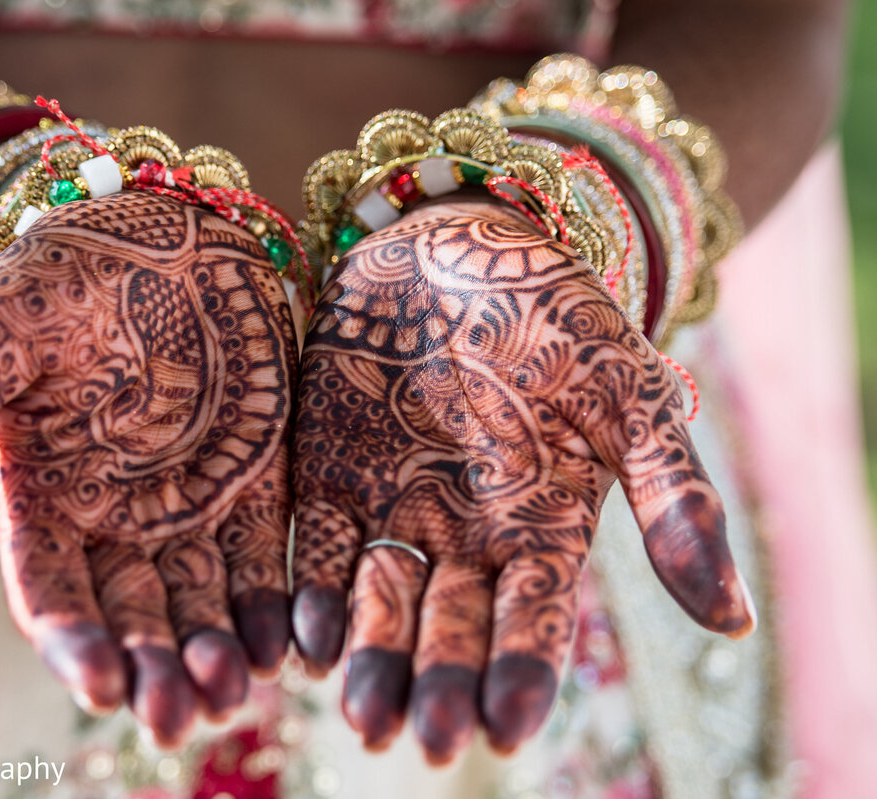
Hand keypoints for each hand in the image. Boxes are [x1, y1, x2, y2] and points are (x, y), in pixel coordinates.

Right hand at [0, 193, 295, 745]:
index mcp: (43, 504)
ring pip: (206, 602)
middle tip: (181, 714)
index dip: (75, 643)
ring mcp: (191, 506)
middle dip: (156, 670)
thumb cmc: (50, 279)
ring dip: (222, 651)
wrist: (145, 230)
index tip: (99, 685)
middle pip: (137, 618)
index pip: (54, 594)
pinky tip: (301, 641)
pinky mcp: (257, 482)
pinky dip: (286, 603)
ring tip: (239, 686)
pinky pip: (272, 556)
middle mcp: (117, 523)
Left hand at [290, 198, 754, 762]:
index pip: (534, 618)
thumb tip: (735, 623)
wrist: (458, 239)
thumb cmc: (555, 312)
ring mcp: (393, 507)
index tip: (507, 731)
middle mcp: (463, 533)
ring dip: (370, 658)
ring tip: (360, 712)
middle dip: (437, 683)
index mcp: (540, 524)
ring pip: (379, 601)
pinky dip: (310, 592)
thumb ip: (672, 498)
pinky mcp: (329, 475)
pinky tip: (303, 636)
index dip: (523, 673)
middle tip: (423, 739)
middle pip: (449, 626)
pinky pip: (317, 548)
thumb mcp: (627, 393)